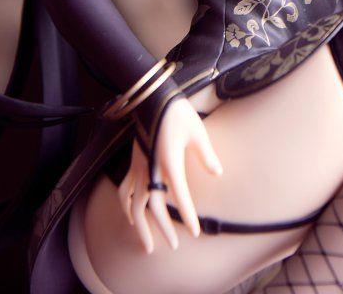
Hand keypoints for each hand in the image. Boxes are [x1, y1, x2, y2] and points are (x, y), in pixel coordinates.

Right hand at [118, 97, 222, 253]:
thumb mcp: (197, 131)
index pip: (179, 196)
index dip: (187, 215)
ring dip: (140, 226)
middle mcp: (150, 168)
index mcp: (169, 161)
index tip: (194, 232)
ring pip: (134, 204)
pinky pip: (125, 190)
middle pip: (153, 206)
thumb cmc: (177, 112)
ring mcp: (139, 166)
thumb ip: (206, 154)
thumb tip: (217, 173)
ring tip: (147, 244)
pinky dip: (126, 206)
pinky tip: (130, 216)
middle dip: (163, 229)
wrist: (152, 96)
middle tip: (174, 246)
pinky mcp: (134, 162)